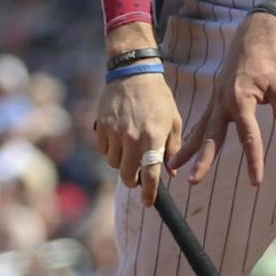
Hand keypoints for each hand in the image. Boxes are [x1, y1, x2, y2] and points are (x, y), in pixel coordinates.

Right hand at [94, 68, 181, 206]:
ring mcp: (115, 133)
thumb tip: (170, 172)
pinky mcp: (102, 127)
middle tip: (137, 178)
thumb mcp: (173, 121)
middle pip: (128, 175)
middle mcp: (132, 138)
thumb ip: (173, 148)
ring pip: (114, 164)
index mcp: (153, 138)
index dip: (149, 193)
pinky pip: (103, 150)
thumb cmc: (158, 98)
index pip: (151, 174)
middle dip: (133, 181)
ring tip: (129, 151)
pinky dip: (110, 150)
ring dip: (121, 164)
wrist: (133, 73)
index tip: (148, 202)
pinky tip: (118, 139)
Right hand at [170, 11, 275, 186]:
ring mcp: (217, 97)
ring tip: (172, 166)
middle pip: (212, 136)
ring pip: (201, 128)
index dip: (254, 160)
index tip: (256, 181)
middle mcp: (223, 100)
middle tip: (193, 181)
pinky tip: (186, 145)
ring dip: (188, 148)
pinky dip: (195, 133)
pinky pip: (203, 118)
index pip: (248, 137)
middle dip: (202, 159)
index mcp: (240, 98)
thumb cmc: (273, 58)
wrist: (260, 30)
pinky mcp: (217, 95)